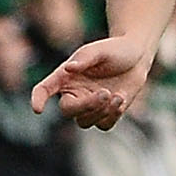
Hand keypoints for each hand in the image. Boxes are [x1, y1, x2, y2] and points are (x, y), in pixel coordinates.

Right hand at [33, 33, 154, 127]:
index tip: (38, 109)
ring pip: (85, 121)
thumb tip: (69, 68)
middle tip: (105, 93)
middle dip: (86, 106)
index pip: (44, 89)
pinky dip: (113, 115)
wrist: (138, 56)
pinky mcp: (106, 114)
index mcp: (65, 77)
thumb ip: (85, 58)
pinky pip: (103, 125)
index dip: (38, 99)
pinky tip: (121, 99)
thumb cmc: (114, 49)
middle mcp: (74, 93)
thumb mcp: (100, 50)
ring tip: (117, 96)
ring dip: (101, 111)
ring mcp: (89, 105)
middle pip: (68, 111)